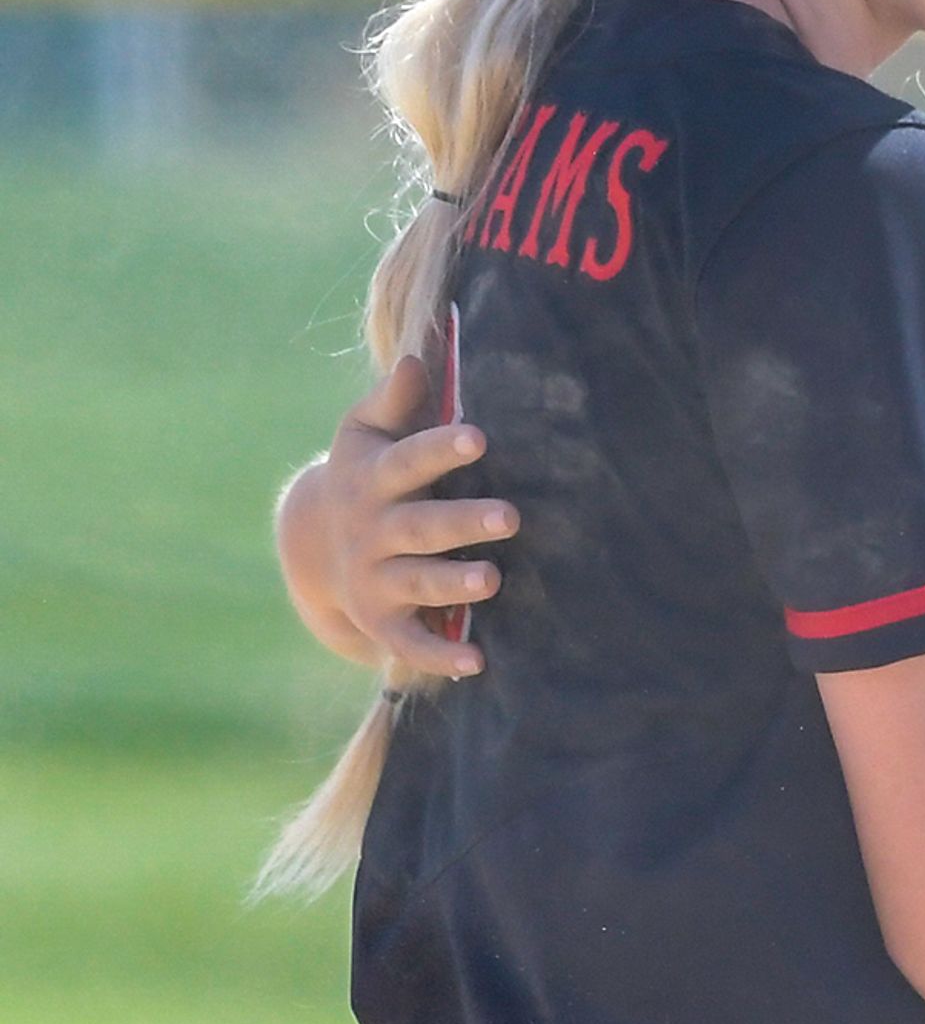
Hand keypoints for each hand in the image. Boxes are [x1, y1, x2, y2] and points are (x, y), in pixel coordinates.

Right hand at [274, 355, 513, 678]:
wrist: (315, 543)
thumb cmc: (365, 473)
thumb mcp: (363, 434)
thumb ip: (391, 401)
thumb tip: (415, 359)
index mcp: (374, 480)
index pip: (408, 462)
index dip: (440, 450)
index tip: (479, 436)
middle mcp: (375, 531)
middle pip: (420, 527)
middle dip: (463, 523)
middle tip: (511, 516)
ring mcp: (377, 578)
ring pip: (417, 582)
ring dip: (454, 583)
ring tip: (492, 579)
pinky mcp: (383, 621)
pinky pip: (410, 643)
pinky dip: (440, 656)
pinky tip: (478, 663)